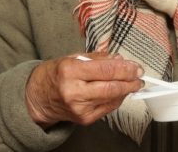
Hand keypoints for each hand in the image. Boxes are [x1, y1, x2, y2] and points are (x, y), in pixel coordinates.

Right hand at [25, 52, 143, 128]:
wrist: (38, 98)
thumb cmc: (55, 75)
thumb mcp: (72, 58)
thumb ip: (97, 58)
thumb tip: (119, 59)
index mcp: (70, 71)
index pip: (105, 70)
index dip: (125, 68)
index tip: (136, 66)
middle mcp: (74, 91)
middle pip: (111, 87)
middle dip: (130, 81)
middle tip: (140, 76)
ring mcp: (79, 108)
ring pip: (111, 98)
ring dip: (126, 90)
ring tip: (133, 82)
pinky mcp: (84, 119)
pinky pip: (108, 108)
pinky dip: (117, 99)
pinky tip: (120, 92)